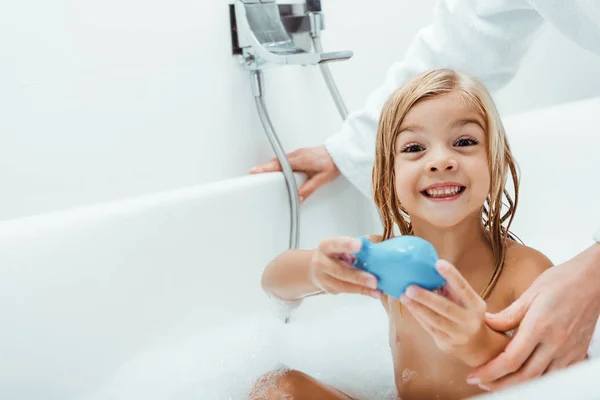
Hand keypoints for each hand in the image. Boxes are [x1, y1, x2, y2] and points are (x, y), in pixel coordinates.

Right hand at [249, 145, 339, 202]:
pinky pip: (285, 159)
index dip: (266, 168)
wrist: (340, 154)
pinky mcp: (300, 154)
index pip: (279, 165)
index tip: (255, 171)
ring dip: (270, 166)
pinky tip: (276, 170)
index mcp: (300, 160)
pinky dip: (278, 164)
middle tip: (253, 174)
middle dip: (264, 168)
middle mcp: (297, 155)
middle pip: (276, 162)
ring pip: (280, 160)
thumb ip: (308, 189)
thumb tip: (298, 197)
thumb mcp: (321, 179)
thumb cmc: (332, 163)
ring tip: (261, 173)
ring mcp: (298, 153)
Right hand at [310, 237, 381, 298]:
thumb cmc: (335, 254)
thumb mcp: (343, 245)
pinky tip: (373, 293)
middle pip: (339, 270)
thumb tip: (379, 241)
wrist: (317, 268)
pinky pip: (346, 291)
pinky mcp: (328, 289)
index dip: (346, 245)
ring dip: (361, 288)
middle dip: (357, 276)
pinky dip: (361, 291)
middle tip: (374, 280)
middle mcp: (321, 262)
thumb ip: (359, 243)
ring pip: (342, 285)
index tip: (359, 245)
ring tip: (376, 290)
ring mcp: (323, 278)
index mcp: (326, 246)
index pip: (335, 244)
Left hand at [400, 260, 489, 365]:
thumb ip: (451, 286)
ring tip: (404, 295)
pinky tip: (409, 305)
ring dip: (418, 307)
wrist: (476, 345)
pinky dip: (418, 315)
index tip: (438, 263)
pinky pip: (429, 328)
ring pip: (435, 320)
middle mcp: (469, 321)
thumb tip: (429, 268)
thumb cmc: (465, 312)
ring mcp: (458, 334)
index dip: (452, 276)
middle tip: (410, 287)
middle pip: (446, 308)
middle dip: (427, 297)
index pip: (464, 288)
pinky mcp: (446, 343)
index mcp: (476, 305)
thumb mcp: (465, 300)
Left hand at [467, 243, 599, 390]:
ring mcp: (569, 351)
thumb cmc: (561, 282)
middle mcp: (555, 343)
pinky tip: (525, 376)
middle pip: (524, 377)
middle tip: (481, 383)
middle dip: (499, 384)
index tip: (474, 375)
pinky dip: (538, 380)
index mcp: (539, 327)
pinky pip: (556, 375)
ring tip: (498, 382)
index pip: (510, 359)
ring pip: (540, 380)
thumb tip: (484, 323)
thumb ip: (508, 315)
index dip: (490, 371)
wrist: (593, 281)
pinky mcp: (577, 353)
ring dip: (518, 386)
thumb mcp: (530, 294)